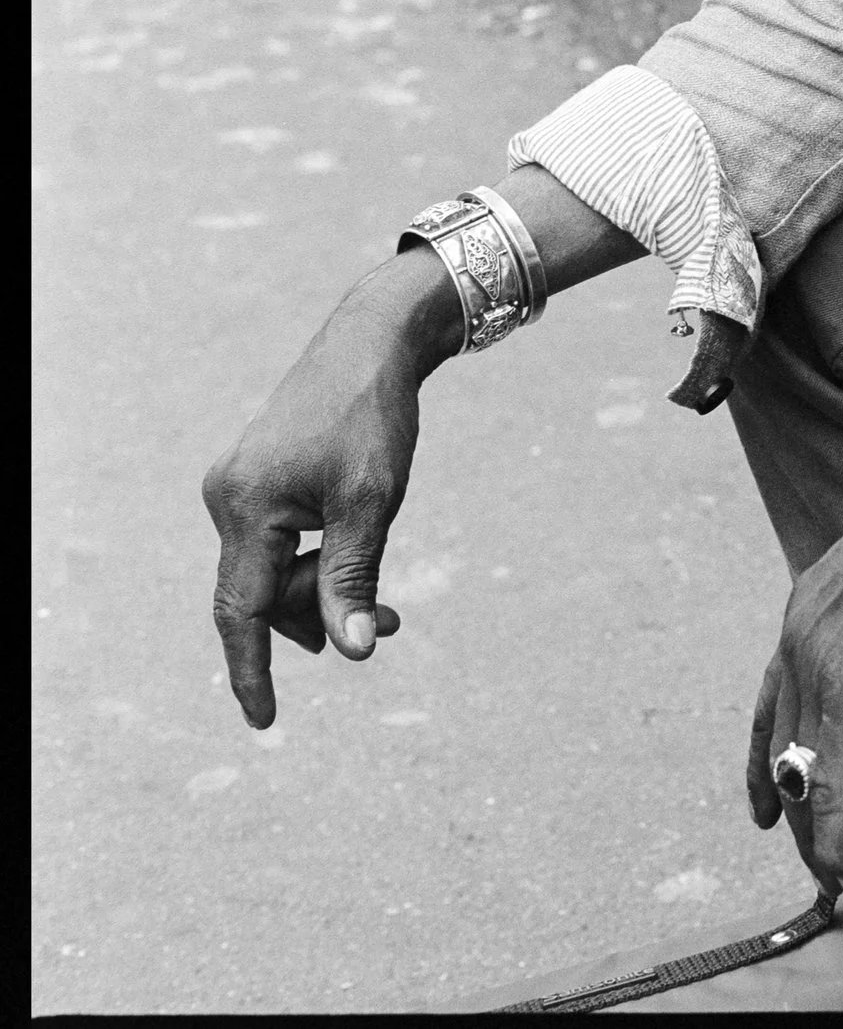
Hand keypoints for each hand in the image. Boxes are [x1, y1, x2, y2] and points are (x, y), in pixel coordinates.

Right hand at [201, 253, 458, 726]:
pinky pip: (275, 541)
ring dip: (322, 589)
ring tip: (386, 600)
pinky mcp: (253, 477)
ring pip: (272, 570)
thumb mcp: (374, 500)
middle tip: (395, 621)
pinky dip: (313, 559)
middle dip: (321, 617)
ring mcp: (235, 487)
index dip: (252, 672)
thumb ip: (354, 577)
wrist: (372, 341)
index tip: (266, 723)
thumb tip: (354, 651)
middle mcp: (226, 499)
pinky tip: (351, 553)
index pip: (242, 613)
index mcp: (246, 508)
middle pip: (262, 594)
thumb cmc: (374, 415)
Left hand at [745, 447, 842, 898]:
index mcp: (806, 612)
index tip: (768, 811)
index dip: (767, 764)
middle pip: (786, 754)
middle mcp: (798, 642)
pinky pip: (836, 786)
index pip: (771, 706)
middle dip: (811, 821)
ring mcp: (819, 668)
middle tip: (835, 870)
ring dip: (837, 841)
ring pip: (809, 780)